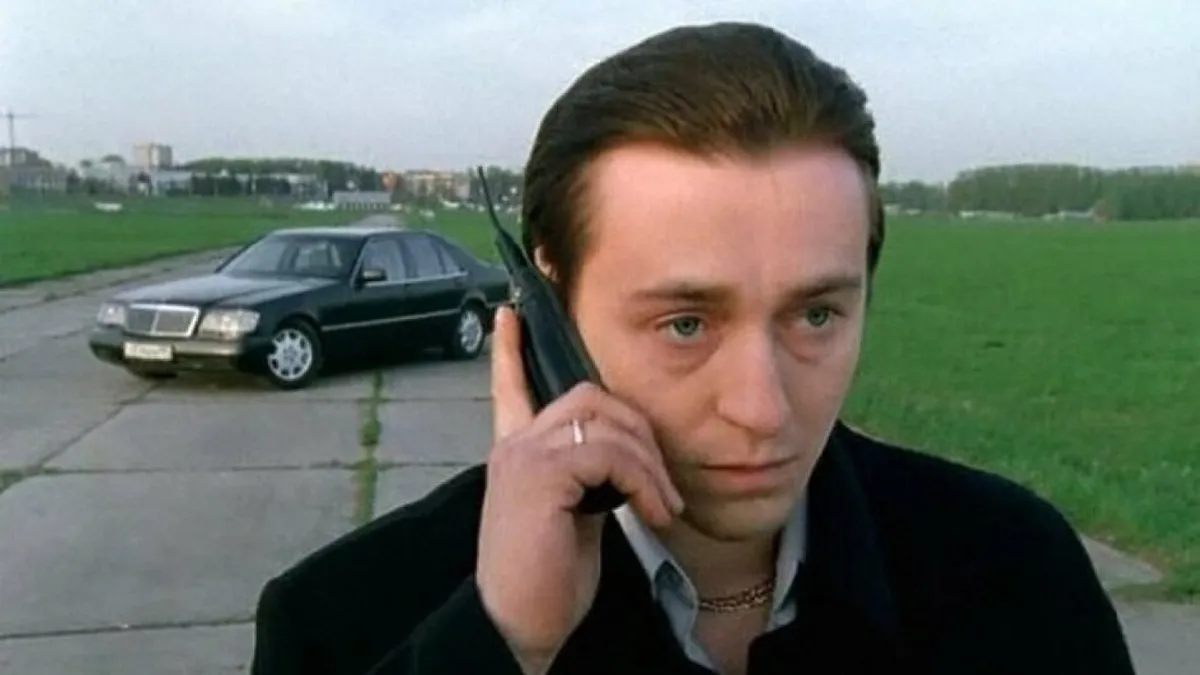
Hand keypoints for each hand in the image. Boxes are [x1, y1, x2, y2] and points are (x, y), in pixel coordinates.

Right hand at [475, 306, 683, 672]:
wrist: (521, 625)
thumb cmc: (549, 579)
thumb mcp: (574, 516)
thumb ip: (587, 477)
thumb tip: (625, 458)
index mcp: (518, 454)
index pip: (510, 387)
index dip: (513, 350)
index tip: (511, 312)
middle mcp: (514, 446)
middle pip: (588, 396)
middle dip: (639, 430)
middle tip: (661, 483)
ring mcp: (522, 456)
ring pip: (605, 420)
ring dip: (648, 463)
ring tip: (663, 505)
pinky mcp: (538, 475)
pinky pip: (609, 453)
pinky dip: (642, 480)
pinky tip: (651, 513)